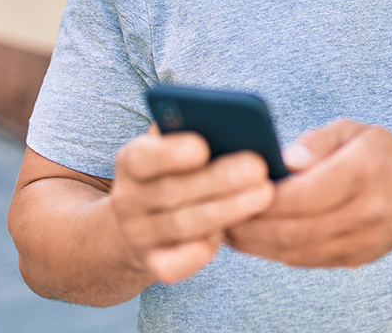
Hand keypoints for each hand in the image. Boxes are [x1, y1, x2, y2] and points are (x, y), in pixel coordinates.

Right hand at [110, 126, 274, 283]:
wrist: (145, 223)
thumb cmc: (177, 173)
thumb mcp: (178, 147)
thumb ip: (197, 132)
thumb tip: (234, 126)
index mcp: (131, 161)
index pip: (142, 157)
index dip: (171, 152)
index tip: (203, 147)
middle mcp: (128, 199)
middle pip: (172, 191)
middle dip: (218, 179)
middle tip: (258, 168)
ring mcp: (137, 235)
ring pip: (181, 225)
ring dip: (226, 210)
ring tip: (264, 194)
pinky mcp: (152, 264)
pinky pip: (173, 265)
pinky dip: (197, 253)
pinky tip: (226, 237)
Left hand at [226, 120, 391, 267]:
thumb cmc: (380, 153)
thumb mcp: (353, 130)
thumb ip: (317, 141)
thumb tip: (284, 159)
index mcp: (367, 170)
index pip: (307, 193)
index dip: (266, 197)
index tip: (233, 188)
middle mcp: (368, 210)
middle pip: (296, 228)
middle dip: (251, 224)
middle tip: (215, 212)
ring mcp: (363, 240)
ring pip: (296, 251)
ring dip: (256, 242)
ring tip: (226, 226)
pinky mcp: (356, 259)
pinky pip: (305, 260)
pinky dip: (273, 251)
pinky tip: (252, 237)